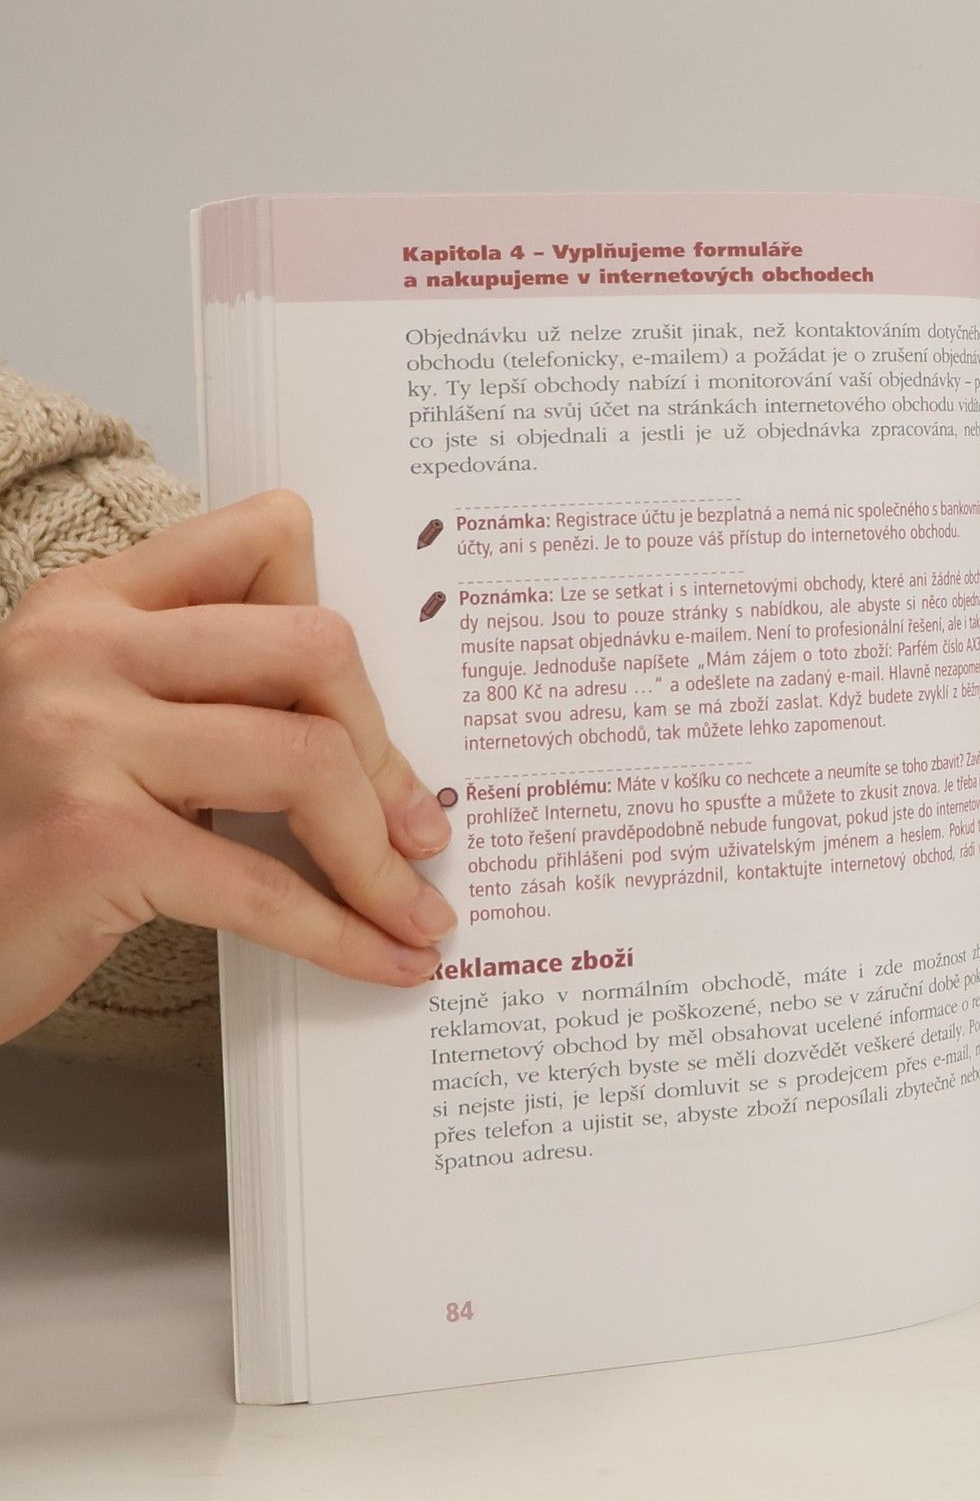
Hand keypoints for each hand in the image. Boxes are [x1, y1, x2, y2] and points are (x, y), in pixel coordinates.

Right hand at [0, 490, 454, 1044]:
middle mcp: (79, 647)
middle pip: (314, 647)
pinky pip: (267, 886)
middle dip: (388, 752)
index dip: (340, 629)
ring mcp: (79, 736)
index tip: (371, 718)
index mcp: (91, 602)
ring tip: (417, 911)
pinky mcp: (94, 840)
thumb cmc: (23, 842)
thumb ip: (207, 697)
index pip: (264, 540)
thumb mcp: (103, 733)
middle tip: (419, 830)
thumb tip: (379, 739)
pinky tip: (390, 960)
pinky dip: (345, 934)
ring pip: (310, 760)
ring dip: (381, 858)